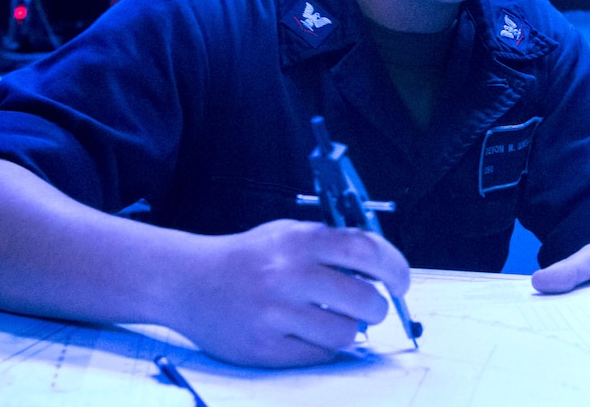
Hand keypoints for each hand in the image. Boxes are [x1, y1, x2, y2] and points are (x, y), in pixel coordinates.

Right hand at [165, 219, 410, 367]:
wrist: (188, 281)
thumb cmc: (247, 258)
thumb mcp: (287, 234)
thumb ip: (330, 244)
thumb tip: (384, 265)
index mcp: (299, 241)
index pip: (366, 250)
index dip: (394, 267)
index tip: (401, 281)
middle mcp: (288, 275)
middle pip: (364, 299)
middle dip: (376, 307)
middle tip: (369, 306)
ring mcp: (276, 314)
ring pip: (347, 333)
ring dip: (350, 330)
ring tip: (332, 319)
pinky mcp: (264, 348)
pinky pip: (319, 355)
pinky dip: (321, 346)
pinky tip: (305, 332)